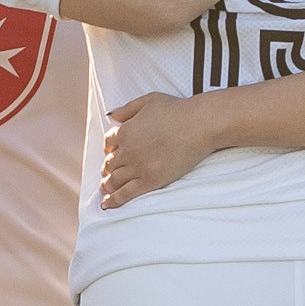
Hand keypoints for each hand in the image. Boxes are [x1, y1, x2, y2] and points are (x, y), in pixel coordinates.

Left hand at [100, 92, 220, 207]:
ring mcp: (138, 167)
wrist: (198, 124)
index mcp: (125, 131)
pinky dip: (114, 200)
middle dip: (107, 169)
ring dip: (107, 186)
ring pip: (114, 180)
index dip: (109, 149)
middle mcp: (127, 151)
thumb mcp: (148, 100)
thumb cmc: (177, 110)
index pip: (108, 143)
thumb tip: (112, 116)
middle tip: (107, 175)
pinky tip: (107, 205)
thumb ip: (127, 109)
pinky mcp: (150, 181)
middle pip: (109, 164)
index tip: (112, 153)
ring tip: (106, 190)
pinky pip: (127, 193)